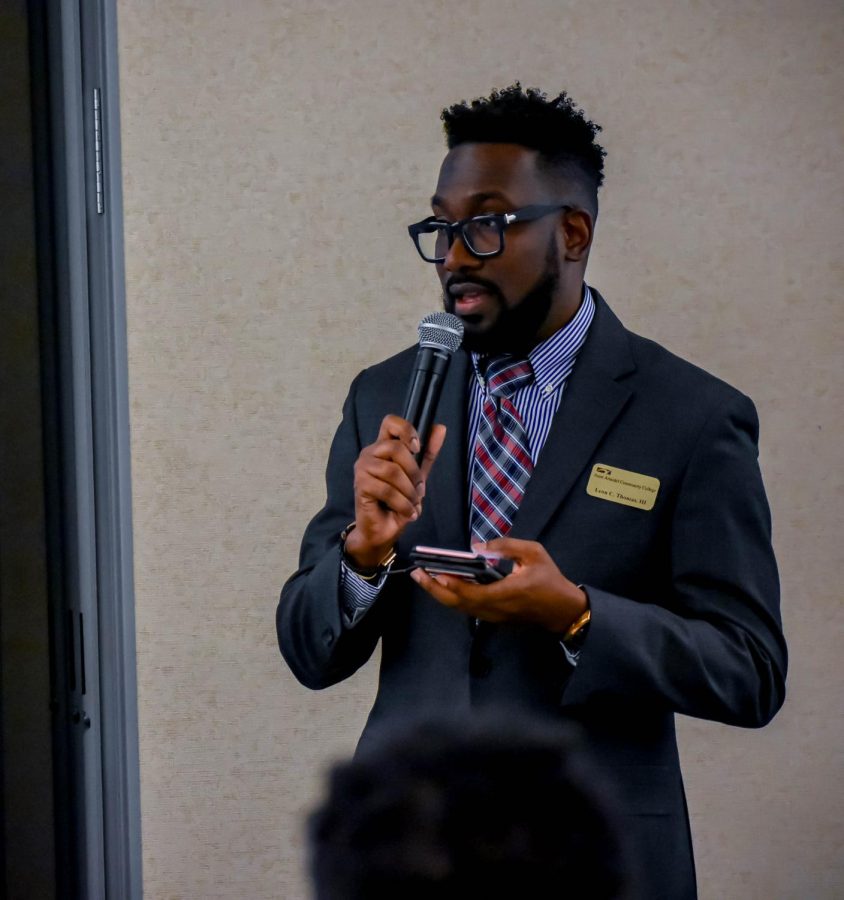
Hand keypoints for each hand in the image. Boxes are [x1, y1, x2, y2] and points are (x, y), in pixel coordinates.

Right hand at [344, 415, 446, 568]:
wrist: (382, 530)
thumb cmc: (398, 501)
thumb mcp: (418, 475)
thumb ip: (427, 453)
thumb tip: (441, 427)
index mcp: (383, 447)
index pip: (390, 422)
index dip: (406, 430)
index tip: (417, 448)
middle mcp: (369, 453)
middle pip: (396, 448)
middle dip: (414, 472)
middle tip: (419, 490)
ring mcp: (362, 468)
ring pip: (393, 471)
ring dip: (409, 492)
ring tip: (413, 504)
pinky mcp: (360, 485)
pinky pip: (387, 490)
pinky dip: (402, 504)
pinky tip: (407, 512)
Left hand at [410, 537, 587, 633]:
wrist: (563, 610)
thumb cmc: (550, 580)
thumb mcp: (534, 554)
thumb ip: (506, 546)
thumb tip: (479, 546)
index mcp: (504, 594)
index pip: (469, 592)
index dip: (449, 583)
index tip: (431, 571)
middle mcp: (494, 609)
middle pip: (456, 603)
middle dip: (434, 589)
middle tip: (416, 574)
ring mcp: (493, 616)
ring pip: (459, 608)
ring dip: (440, 594)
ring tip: (424, 577)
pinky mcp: (494, 617)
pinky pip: (467, 608)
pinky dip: (453, 597)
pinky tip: (444, 585)